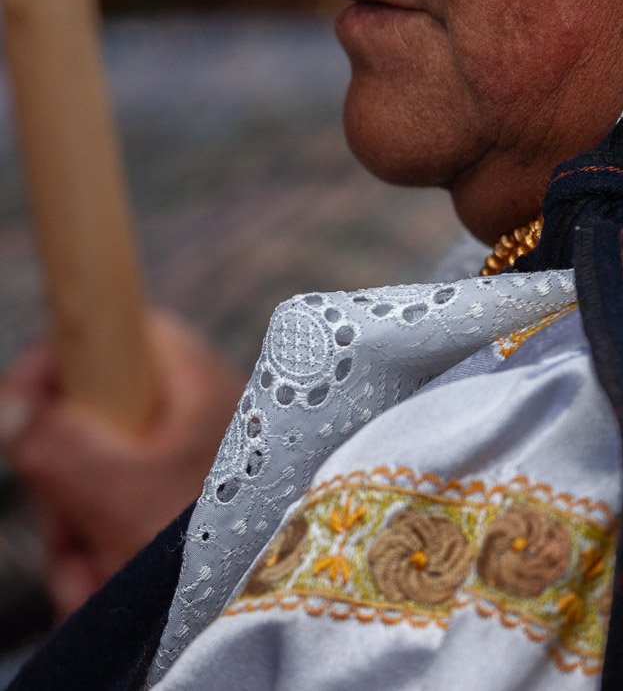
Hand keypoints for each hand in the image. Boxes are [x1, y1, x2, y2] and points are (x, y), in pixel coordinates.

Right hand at [0, 310, 245, 617]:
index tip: (15, 404)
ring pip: (105, 476)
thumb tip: (6, 403)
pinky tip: (100, 592)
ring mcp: (198, 459)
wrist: (284, 602)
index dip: (60, 360)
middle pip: (97, 418)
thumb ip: (58, 445)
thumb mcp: (124, 495)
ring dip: (78, 536)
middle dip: (63, 488)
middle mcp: (198, 410)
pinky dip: (104, 554)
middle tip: (65, 535)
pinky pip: (128, 515)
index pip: (119, 332)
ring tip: (88, 585)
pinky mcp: (195, 507)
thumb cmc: (220, 540)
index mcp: (195, 378)